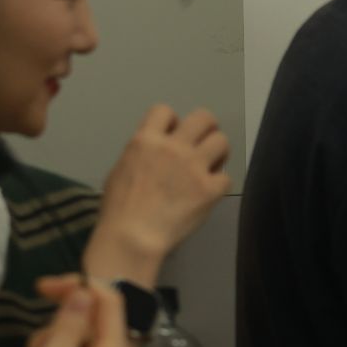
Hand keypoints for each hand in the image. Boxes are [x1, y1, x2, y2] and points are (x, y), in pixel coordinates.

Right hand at [83, 106, 231, 285]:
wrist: (133, 236)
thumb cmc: (119, 209)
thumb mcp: (120, 170)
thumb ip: (142, 154)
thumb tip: (155, 153)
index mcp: (146, 140)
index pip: (165, 110)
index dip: (172, 123)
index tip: (172, 137)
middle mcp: (173, 147)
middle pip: (204, 118)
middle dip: (206, 129)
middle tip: (202, 146)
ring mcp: (194, 167)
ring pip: (222, 141)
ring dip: (218, 153)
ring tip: (210, 167)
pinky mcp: (210, 189)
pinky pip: (227, 177)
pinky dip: (219, 185)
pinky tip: (209, 193)